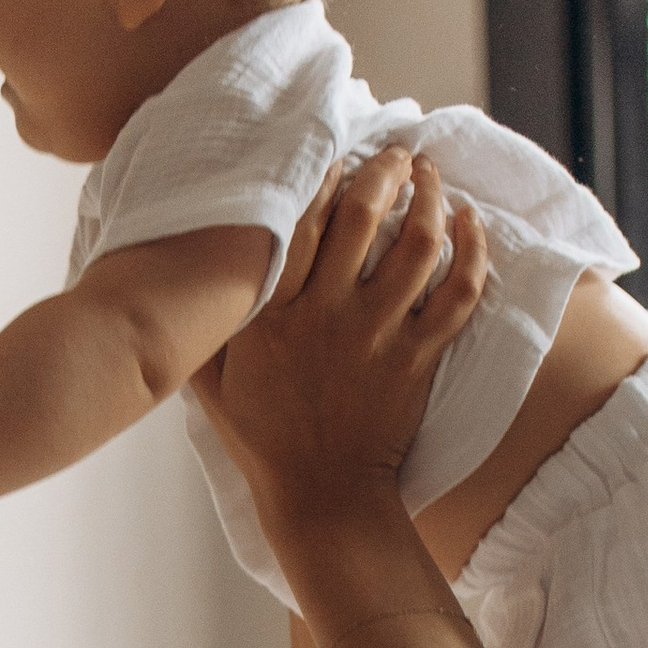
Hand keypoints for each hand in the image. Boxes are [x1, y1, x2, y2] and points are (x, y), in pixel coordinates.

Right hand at [190, 148, 486, 518]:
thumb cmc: (263, 439)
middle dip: (385, 170)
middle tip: (397, 153)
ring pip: (417, 245)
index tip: (333, 152)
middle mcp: (327, 316)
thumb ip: (200, 332)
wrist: (322, 496)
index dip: (321, 176)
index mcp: (274, 316)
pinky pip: (457, 295)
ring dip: (431, 199)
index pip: (299, 223)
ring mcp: (377, 336)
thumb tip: (176, 286)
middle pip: (363, 215)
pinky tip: (470, 222)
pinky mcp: (417, 359)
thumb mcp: (211, 384)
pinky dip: (471, 251)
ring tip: (432, 175)